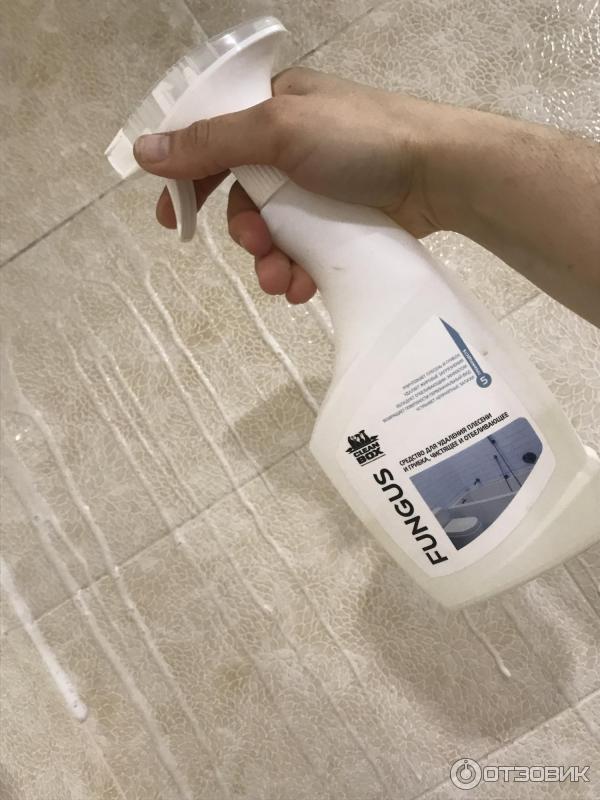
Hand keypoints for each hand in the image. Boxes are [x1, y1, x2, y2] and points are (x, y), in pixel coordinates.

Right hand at [134, 68, 445, 303]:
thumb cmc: (358, 140)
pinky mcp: (340, 224)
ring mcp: (318, 190)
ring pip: (273, 234)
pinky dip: (297, 273)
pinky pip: (303, 252)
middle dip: (245, 234)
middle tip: (257, 248)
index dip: (188, 180)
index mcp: (273, 111)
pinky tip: (301, 288)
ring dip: (269, 262)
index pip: (215, 142)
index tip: (170, 219)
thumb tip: (144, 151)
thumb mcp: (277, 131)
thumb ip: (211, 143)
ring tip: (281, 280)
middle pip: (243, 199)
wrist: (439, 175)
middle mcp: (292, 148)